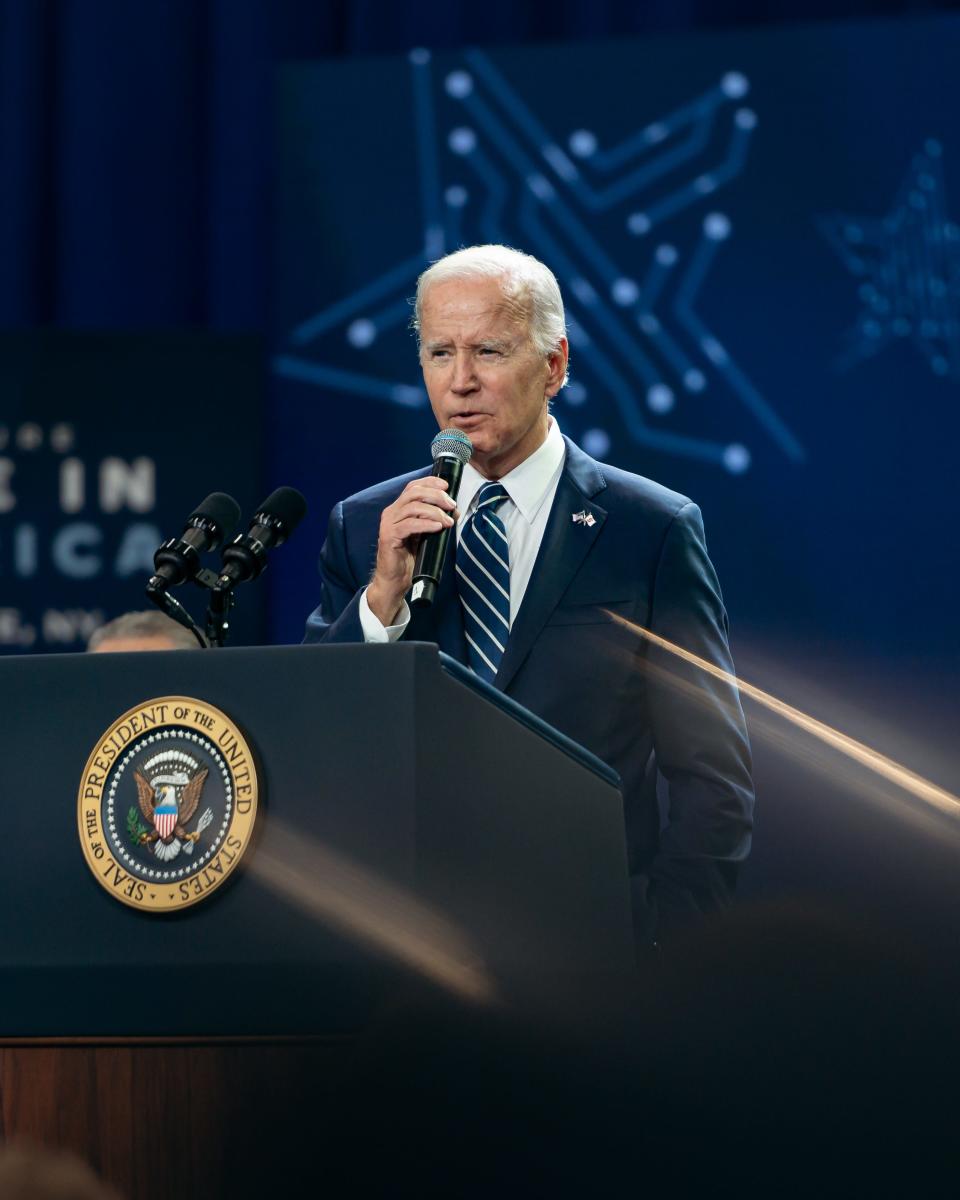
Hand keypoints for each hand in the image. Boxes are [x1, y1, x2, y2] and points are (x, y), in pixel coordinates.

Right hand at [366, 476, 457, 623]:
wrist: (395, 580)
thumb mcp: (425, 535)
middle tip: (452, 505)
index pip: (413, 487)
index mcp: (399, 509)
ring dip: (434, 511)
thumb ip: (435, 520)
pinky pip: (409, 525)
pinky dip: (426, 524)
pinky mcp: (389, 536)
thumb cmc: (410, 558)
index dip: (430, 482)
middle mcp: (391, 512)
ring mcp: (388, 524)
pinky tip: (438, 527)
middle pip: (414, 493)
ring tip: (448, 521)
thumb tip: (455, 510)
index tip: (447, 485)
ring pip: (413, 507)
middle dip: (436, 496)